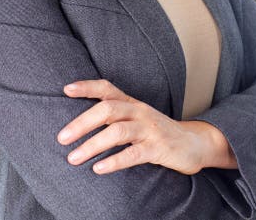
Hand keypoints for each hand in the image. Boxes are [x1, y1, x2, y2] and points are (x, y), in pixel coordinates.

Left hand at [58, 79, 212, 175]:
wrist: (194, 143)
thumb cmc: (157, 132)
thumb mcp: (137, 118)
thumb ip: (114, 117)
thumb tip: (78, 123)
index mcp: (132, 103)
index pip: (108, 89)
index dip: (88, 87)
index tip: (66, 89)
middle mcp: (139, 112)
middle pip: (108, 109)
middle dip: (82, 122)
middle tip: (61, 138)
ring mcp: (149, 129)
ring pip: (117, 131)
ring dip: (92, 145)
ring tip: (73, 158)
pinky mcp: (158, 148)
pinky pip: (133, 154)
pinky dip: (114, 161)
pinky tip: (98, 169)